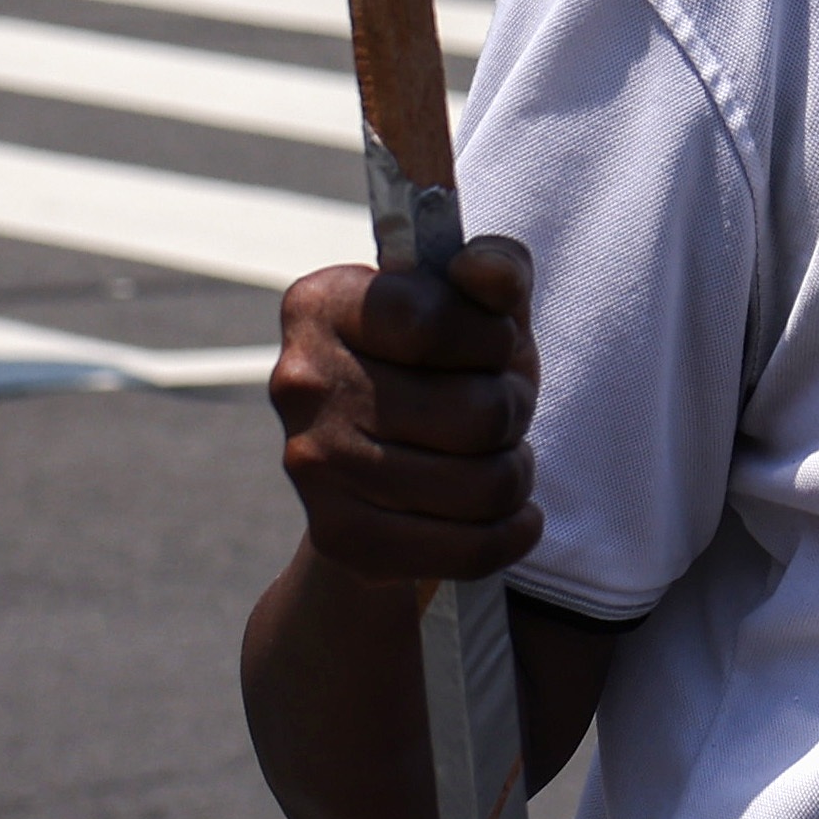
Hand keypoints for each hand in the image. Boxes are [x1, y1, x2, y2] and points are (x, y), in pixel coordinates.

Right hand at [267, 236, 540, 586]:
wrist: (379, 471)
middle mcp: (301, 384)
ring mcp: (313, 465)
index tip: (493, 346)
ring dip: (516, 472)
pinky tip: (514, 516)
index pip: (433, 322)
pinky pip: (467, 549)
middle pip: (476, 411)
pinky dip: (512, 535)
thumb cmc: (442, 369)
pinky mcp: (339, 538)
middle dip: (514, 410)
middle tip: (501, 411)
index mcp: (320, 304)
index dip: (491, 339)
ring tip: (500, 458)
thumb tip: (488, 273)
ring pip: (483, 483)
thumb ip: (497, 269)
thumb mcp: (473, 307)